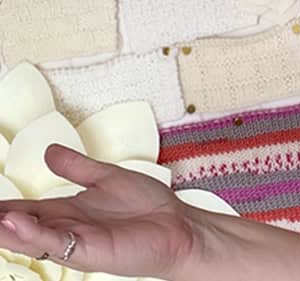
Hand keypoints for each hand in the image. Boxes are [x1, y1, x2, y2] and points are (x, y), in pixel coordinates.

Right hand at [0, 144, 194, 278]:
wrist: (178, 227)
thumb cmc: (148, 208)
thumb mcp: (107, 178)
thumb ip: (77, 167)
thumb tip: (49, 151)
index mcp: (64, 212)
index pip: (21, 209)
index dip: (0, 206)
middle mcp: (64, 229)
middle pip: (17, 225)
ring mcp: (74, 242)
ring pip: (29, 237)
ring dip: (5, 228)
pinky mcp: (89, 251)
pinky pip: (55, 243)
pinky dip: (33, 234)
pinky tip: (15, 223)